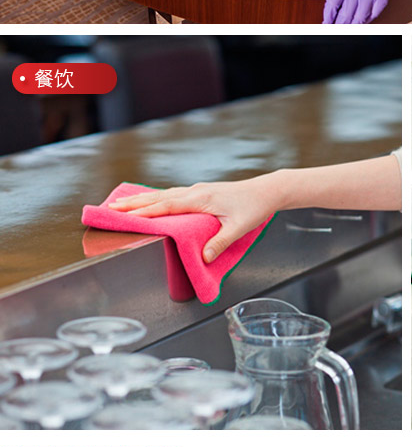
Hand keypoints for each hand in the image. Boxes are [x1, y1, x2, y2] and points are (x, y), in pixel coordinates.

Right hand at [135, 174, 285, 262]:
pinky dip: (155, 198)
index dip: (146, 211)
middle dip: (134, 203)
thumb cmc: (253, 208)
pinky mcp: (199, 193)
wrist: (265, 191)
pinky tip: (148, 201)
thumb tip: (204, 256)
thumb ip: (220, 242)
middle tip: (111, 207)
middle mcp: (195, 192)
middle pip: (158, 197)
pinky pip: (171, 195)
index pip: (167, 205)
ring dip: (141, 199)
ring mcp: (196, 191)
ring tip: (121, 203)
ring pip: (162, 194)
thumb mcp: (239, 228)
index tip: (126, 215)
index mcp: (201, 199)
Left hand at [321, 0, 411, 24]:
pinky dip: (366, 20)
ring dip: (352, 25)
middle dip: (338, 25)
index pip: (332, 5)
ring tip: (348, 27)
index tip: (326, 24)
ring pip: (359, 19)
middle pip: (345, 16)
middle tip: (336, 29)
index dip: (328, 18)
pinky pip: (373, 15)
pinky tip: (362, 19)